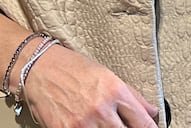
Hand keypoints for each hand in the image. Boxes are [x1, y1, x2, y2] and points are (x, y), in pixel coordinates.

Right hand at [21, 44, 158, 127]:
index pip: (143, 123)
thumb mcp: (107, 75)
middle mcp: (101, 108)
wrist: (39, 68)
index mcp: (115, 91)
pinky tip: (89, 126)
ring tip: (104, 123)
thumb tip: (152, 112)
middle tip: (122, 125)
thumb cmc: (72, 68)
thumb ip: (132, 96)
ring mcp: (83, 123)